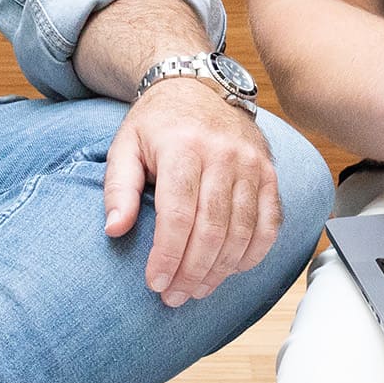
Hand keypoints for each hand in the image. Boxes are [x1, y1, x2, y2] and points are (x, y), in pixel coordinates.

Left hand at [103, 78, 282, 307]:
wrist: (199, 86)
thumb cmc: (158, 123)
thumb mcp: (125, 146)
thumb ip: (118, 188)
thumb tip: (114, 230)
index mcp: (183, 147)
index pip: (178, 215)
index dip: (167, 256)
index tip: (155, 283)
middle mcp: (223, 155)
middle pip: (212, 229)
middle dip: (192, 272)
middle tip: (174, 296)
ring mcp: (251, 164)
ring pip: (242, 232)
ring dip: (220, 270)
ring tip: (196, 290)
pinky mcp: (269, 172)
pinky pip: (269, 223)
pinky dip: (252, 254)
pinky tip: (230, 269)